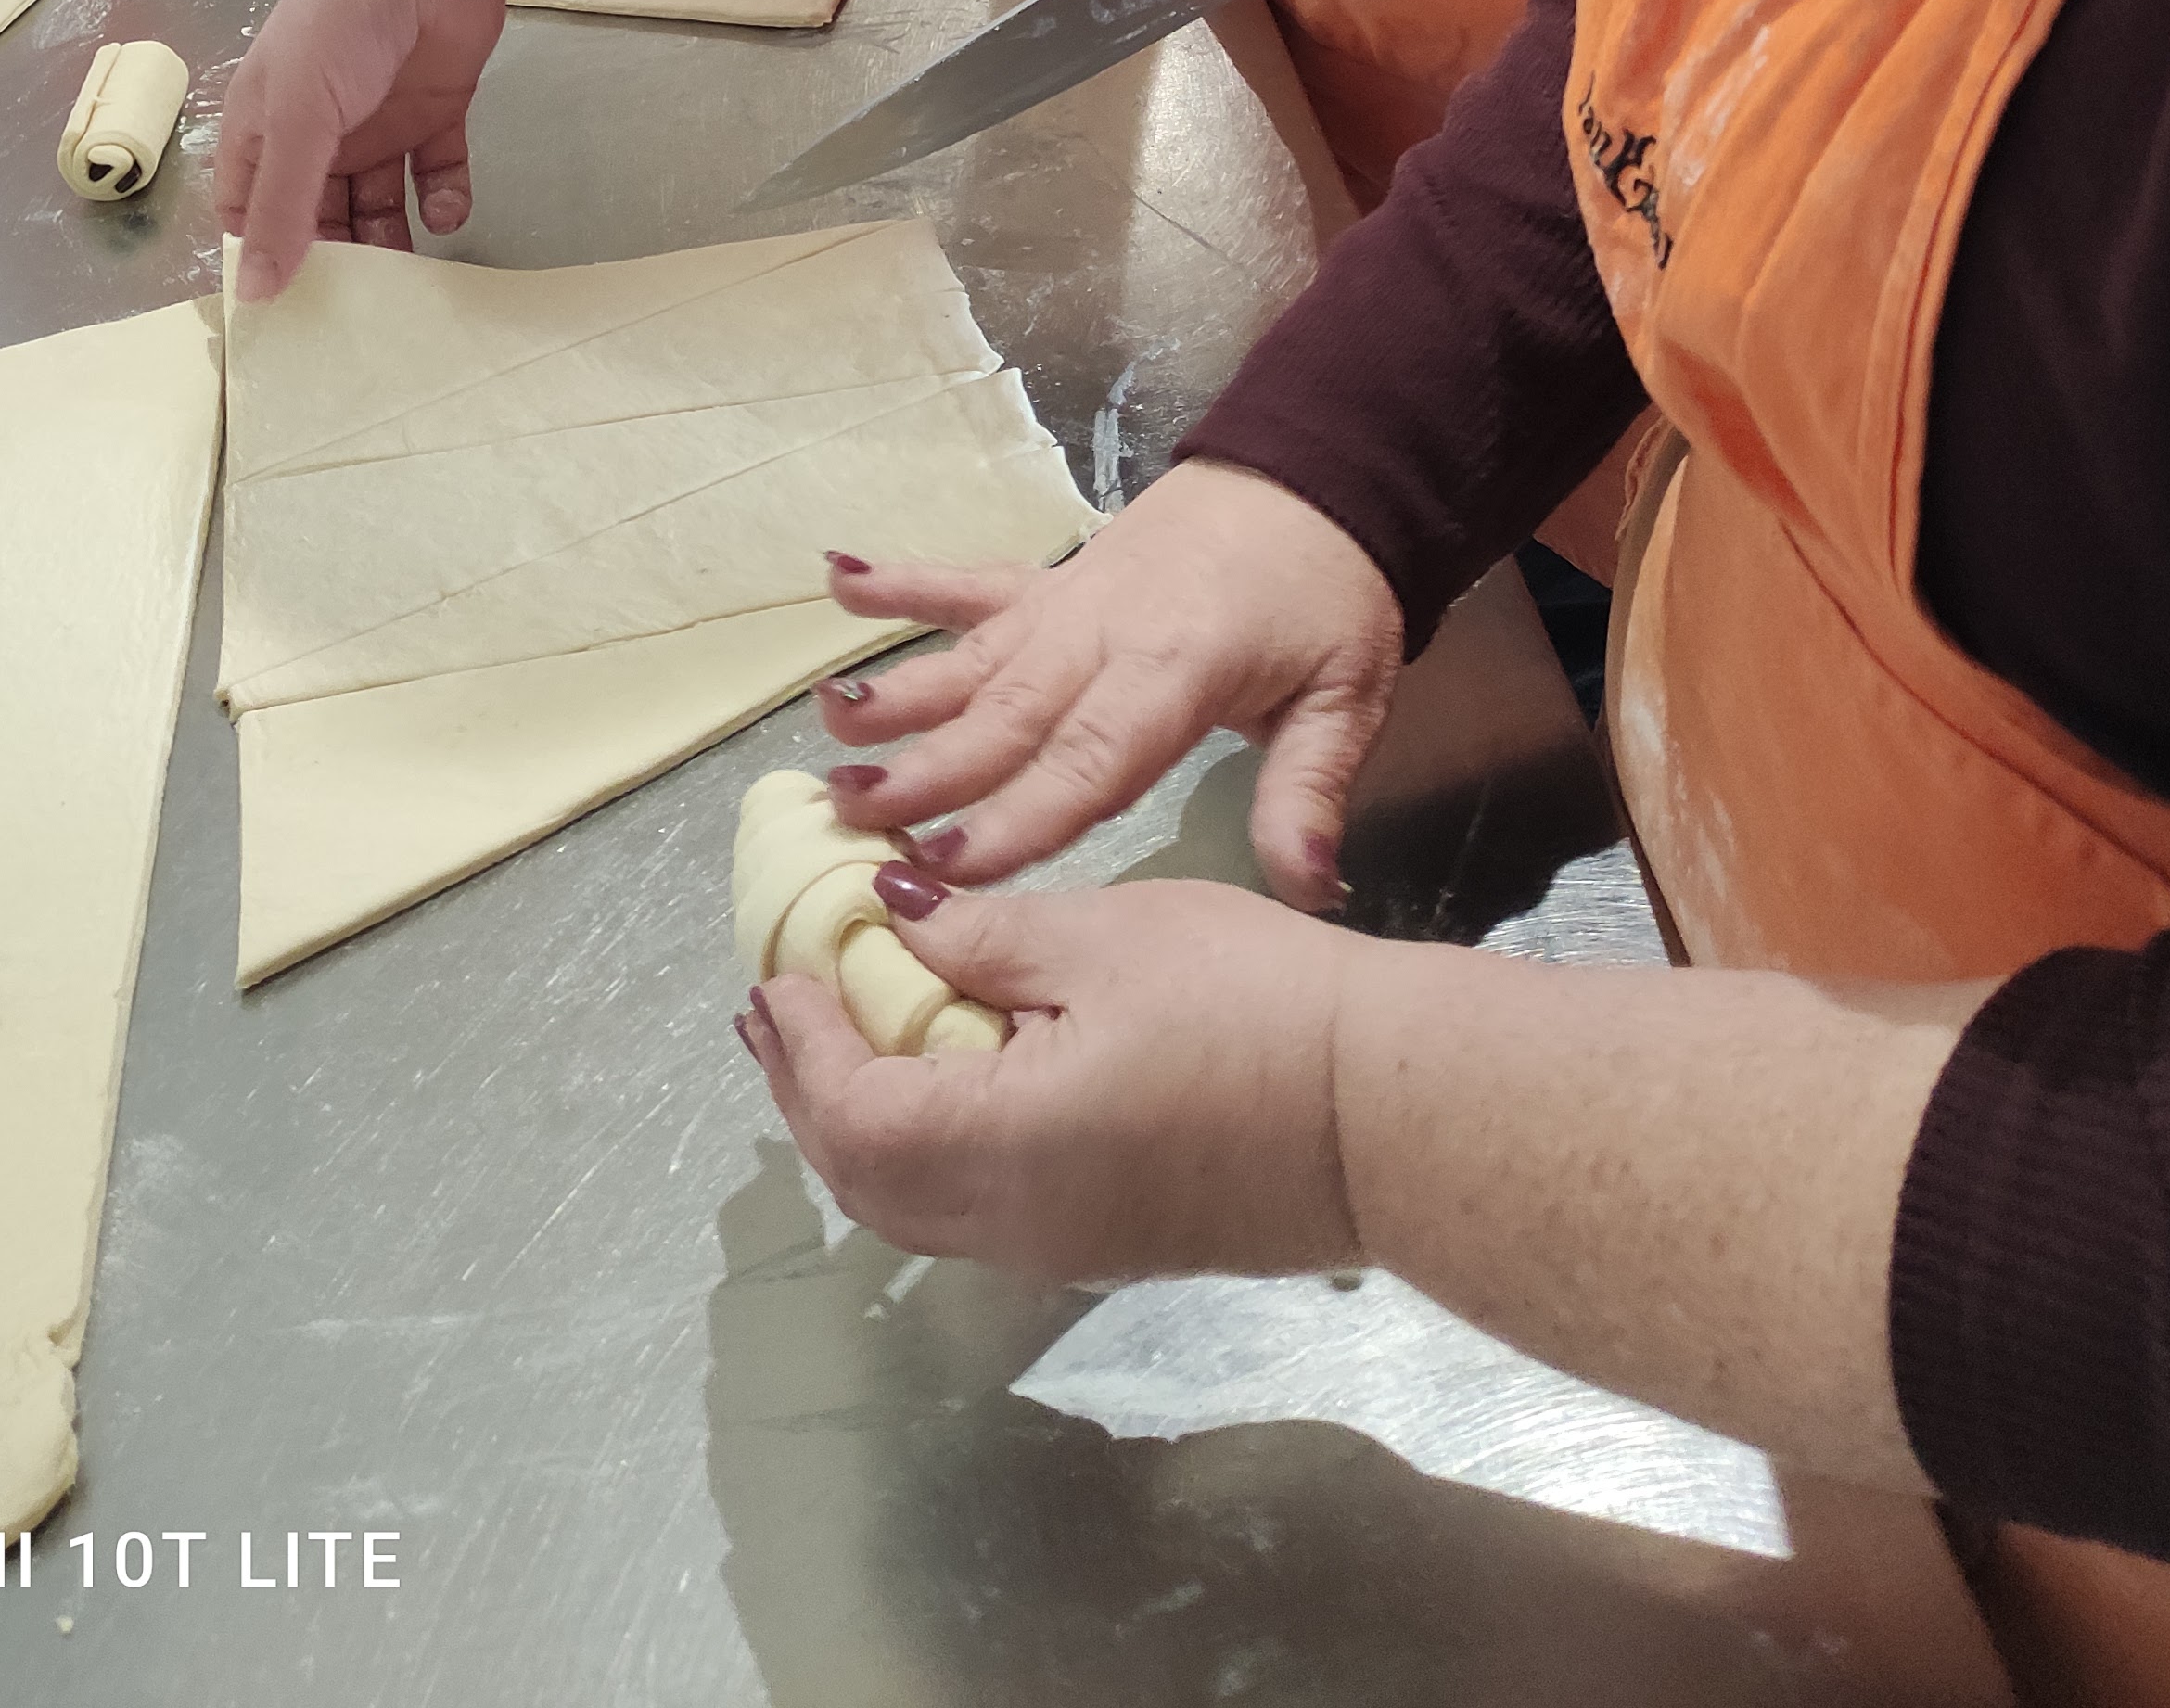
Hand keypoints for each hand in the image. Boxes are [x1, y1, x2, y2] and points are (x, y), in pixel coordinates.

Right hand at [212, 0, 514, 297]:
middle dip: (335, 261)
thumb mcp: (298, 113)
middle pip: (317, 217)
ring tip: (408, 281)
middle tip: (358, 315)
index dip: (262, 256)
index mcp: (265, 126)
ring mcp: (378, 124)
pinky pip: (436, 175)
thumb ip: (283, 205)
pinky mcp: (436, 115)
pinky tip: (445, 212)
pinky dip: (443, 200)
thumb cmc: (341, 22)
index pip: (249, 211)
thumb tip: (254, 294)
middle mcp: (318, 132)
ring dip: (391, 242)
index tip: (285, 313)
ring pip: (377, 205)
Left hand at [740, 874, 1361, 1284]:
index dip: (803, 1044)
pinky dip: (924, 1149)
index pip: (852, 1112)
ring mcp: (1062, 1248)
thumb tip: (889, 920)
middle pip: (867, 1182)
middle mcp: (1015, 1224)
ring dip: (862, 1126)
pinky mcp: (1106, 1243)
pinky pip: (973, 1214)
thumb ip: (982, 936)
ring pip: (915, 1209)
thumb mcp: (1107, 937)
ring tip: (843, 1041)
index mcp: (1002, 1148)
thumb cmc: (1252, 1004)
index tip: (779, 970)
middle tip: (781, 1008)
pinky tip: (939, 1079)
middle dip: (810, 1094)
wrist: (1390, 1112)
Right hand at [811, 459, 1401, 903]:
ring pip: (972, 659)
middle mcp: (1103, 634)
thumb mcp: (1346, 698)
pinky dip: (903, 582)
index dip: (1016, 815)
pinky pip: (970, 583)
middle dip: (926, 772)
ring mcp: (1068, 602)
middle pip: (1007, 717)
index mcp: (1175, 672)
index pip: (1086, 759)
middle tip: (848, 816)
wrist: (1318, 478)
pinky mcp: (1054, 580)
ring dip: (899, 693)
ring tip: (826, 726)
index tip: (945, 865)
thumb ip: (1309, 792)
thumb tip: (1310, 891)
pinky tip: (836, 580)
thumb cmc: (1331, 600)